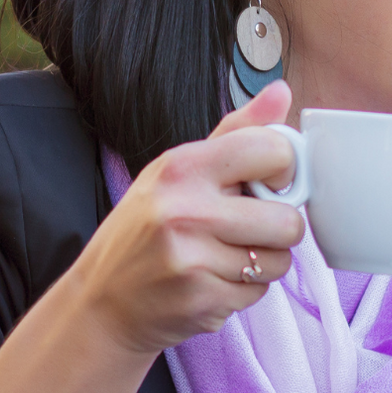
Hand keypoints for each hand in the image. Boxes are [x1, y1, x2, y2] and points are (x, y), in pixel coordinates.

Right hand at [72, 81, 303, 353]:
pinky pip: (260, 292)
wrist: (103, 302)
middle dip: (279, 229)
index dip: (285, 170)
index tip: (269, 183)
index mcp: (183, 166)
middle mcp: (185, 210)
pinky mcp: (202, 300)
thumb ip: (237, 131)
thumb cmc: (148, 228)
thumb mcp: (179, 170)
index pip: (272, 151)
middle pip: (289, 220)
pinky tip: (212, 282)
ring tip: (225, 257)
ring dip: (263, 263)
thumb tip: (281, 90)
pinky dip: (245, 290)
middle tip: (249, 229)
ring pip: (280, 260)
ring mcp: (192, 259)